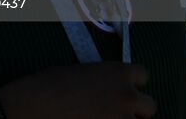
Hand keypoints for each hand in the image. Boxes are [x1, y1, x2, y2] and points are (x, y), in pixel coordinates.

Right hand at [0, 63, 154, 118]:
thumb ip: (103, 80)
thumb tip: (107, 90)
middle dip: (136, 109)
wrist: (35, 107)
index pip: (143, 74)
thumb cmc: (49, 84)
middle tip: (116, 112)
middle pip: (150, 106)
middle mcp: (127, 96)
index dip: (132, 83)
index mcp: (118, 72)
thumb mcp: (80, 72)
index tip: (122, 89)